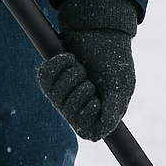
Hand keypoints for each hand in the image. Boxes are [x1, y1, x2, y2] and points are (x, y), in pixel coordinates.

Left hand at [37, 0, 138, 140]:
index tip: (95, 99)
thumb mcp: (121, 87)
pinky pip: (44, 78)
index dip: (87, 113)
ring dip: (70, 75)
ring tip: (80, 65)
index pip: (86, 130)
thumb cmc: (115, 61)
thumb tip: (100, 134)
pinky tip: (68, 57)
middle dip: (80, 89)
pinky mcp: (50, 77)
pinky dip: (56, 64)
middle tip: (89, 77)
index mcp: (98, 113)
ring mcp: (61, 93)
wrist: (101, 31)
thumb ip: (112, 112)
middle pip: (69, 112)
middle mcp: (78, 106)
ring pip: (55, 95)